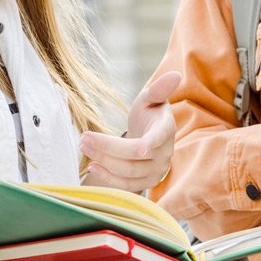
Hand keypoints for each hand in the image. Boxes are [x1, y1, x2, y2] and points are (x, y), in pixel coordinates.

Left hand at [81, 71, 183, 191]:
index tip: (138, 147)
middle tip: (84, 137)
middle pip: (135, 155)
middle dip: (107, 147)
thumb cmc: (149, 114)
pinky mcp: (146, 183)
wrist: (148, 136)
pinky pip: (126, 185)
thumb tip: (176, 75)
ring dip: (104, 161)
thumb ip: (160, 89)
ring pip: (128, 172)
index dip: (148, 143)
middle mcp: (164, 153)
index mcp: (166, 130)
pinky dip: (108, 178)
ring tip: (84, 147)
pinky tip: (93, 166)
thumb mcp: (151, 99)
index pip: (158, 138)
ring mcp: (156, 171)